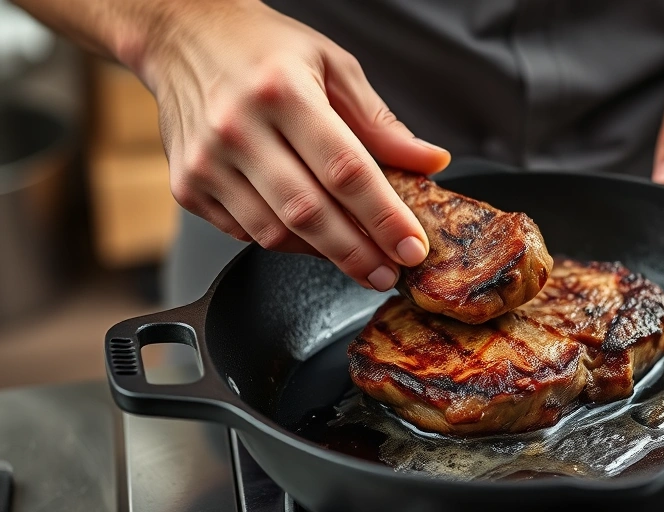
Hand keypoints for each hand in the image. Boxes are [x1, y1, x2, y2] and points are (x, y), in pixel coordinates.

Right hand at [134, 1, 449, 290]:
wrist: (183, 37)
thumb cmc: (263, 50)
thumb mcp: (333, 67)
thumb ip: (380, 122)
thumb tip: (429, 162)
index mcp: (282, 91)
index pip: (345, 170)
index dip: (383, 216)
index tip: (412, 246)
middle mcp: (237, 128)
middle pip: (308, 212)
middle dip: (358, 253)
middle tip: (390, 272)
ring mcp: (206, 162)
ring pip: (275, 233)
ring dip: (324, 255)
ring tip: (361, 260)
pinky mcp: (188, 187)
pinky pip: (246, 234)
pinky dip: (287, 243)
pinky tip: (313, 238)